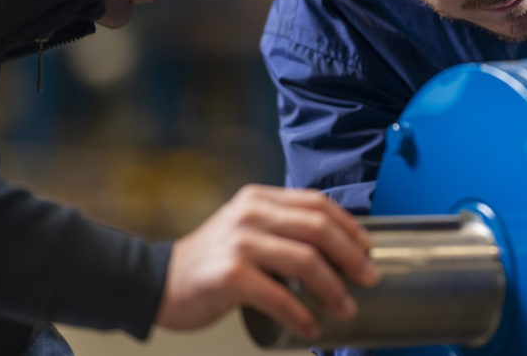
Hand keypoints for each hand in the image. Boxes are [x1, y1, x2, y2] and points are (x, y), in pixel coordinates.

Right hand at [154, 185, 379, 339]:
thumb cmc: (210, 262)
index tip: (369, 248)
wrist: (156, 283)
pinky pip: (279, 296)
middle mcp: (251, 213)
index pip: (317, 203)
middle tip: (370, 279)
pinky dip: (301, 314)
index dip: (349, 225)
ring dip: (334, 289)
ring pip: (305, 261)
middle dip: (352, 256)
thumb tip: (336, 249)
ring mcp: (240, 242)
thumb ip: (280, 228)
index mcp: (259, 198)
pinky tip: (312, 327)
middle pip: (318, 229)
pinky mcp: (230, 275)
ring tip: (347, 308)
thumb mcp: (246, 230)